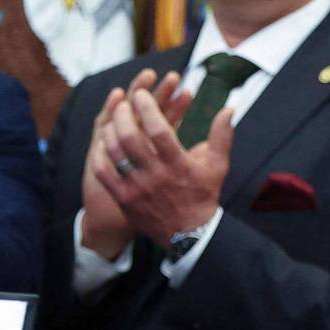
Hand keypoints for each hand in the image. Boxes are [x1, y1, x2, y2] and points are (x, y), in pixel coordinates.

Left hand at [89, 85, 230, 245]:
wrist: (189, 235)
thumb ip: (222, 135)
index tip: (141, 94)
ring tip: (112, 120)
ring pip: (115, 154)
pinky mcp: (123, 199)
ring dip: (110, 132)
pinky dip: (100, 155)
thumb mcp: (218, 166)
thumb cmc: (203, 195)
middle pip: (131, 139)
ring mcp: (137, 188)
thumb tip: (229, 108)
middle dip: (123, 116)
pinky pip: (104, 173)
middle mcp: (156, 175)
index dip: (147, 108)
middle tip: (122, 103)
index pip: (159, 130)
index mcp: (178, 164)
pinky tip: (102, 143)